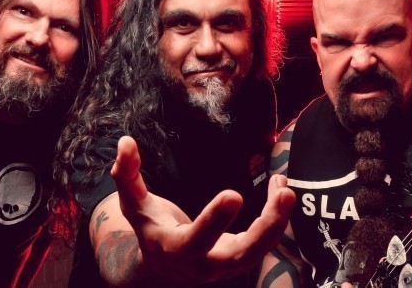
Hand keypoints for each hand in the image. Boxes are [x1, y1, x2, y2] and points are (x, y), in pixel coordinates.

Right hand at [111, 135, 295, 283]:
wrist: (163, 269)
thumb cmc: (150, 229)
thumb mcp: (133, 204)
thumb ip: (126, 175)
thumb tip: (125, 141)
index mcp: (175, 250)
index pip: (196, 240)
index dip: (215, 221)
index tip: (234, 194)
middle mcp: (203, 265)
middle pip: (240, 256)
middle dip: (265, 229)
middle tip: (285, 194)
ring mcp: (226, 267)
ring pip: (259, 251)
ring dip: (278, 220)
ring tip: (285, 187)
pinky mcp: (242, 260)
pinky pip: (265, 243)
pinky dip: (277, 219)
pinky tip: (282, 190)